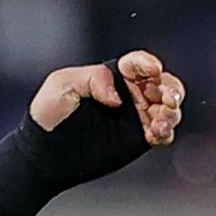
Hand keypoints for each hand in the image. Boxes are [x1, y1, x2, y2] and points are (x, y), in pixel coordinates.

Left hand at [31, 49, 183, 148]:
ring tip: (159, 122)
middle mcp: (129, 94)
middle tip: (167, 99)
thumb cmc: (47, 114)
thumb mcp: (61, 85)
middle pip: (164, 84)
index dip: (148, 64)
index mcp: (112, 76)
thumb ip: (92, 78)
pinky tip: (157, 134)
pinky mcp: (139, 137)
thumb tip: (117, 97)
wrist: (43, 152)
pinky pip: (163, 132)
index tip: (152, 70)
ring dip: (171, 112)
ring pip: (169, 108)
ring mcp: (136, 116)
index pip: (138, 64)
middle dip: (171, 89)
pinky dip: (166, 132)